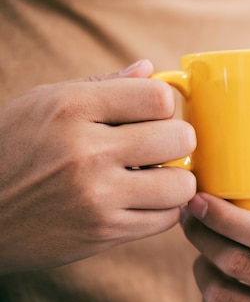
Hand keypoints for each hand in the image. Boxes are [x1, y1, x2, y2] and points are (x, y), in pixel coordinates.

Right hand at [0, 60, 196, 272]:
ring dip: (175, 180)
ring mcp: (95, 196)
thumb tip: (150, 69)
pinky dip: (161, 209)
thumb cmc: (12, 148)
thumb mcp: (44, 103)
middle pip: (180, 138)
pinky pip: (165, 219)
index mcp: (71, 108)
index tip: (154, 114)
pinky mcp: (102, 232)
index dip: (164, 104)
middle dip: (178, 140)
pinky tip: (142, 200)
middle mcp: (86, 151)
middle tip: (162, 146)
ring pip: (181, 185)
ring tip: (156, 176)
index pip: (158, 97)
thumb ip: (102, 85)